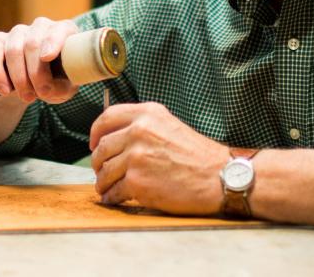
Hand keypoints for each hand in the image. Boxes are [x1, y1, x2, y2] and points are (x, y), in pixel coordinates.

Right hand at [0, 17, 79, 104]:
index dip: (52, 42)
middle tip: (41, 93)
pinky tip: (4, 91)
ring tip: (27, 96)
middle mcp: (41, 26)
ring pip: (13, 50)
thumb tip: (49, 88)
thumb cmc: (57, 82)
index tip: (46, 57)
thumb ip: (61, 87)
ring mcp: (18, 31)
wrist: (35, 85)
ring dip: (19, 77)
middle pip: (33, 44)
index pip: (58, 31)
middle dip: (35, 73)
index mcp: (63, 32)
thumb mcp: (65, 88)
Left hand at [89, 102, 229, 215]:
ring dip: (103, 182)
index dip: (96, 133)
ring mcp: (136, 157)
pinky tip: (115, 198)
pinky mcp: (137, 182)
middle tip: (102, 170)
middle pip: (102, 148)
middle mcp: (139, 131)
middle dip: (98, 162)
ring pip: (104, 171)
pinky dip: (111, 197)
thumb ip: (143, 126)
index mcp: (147, 114)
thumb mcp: (170, 126)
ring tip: (108, 187)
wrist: (219, 177)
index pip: (106, 118)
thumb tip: (114, 137)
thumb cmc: (198, 156)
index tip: (94, 144)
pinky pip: (113, 191)